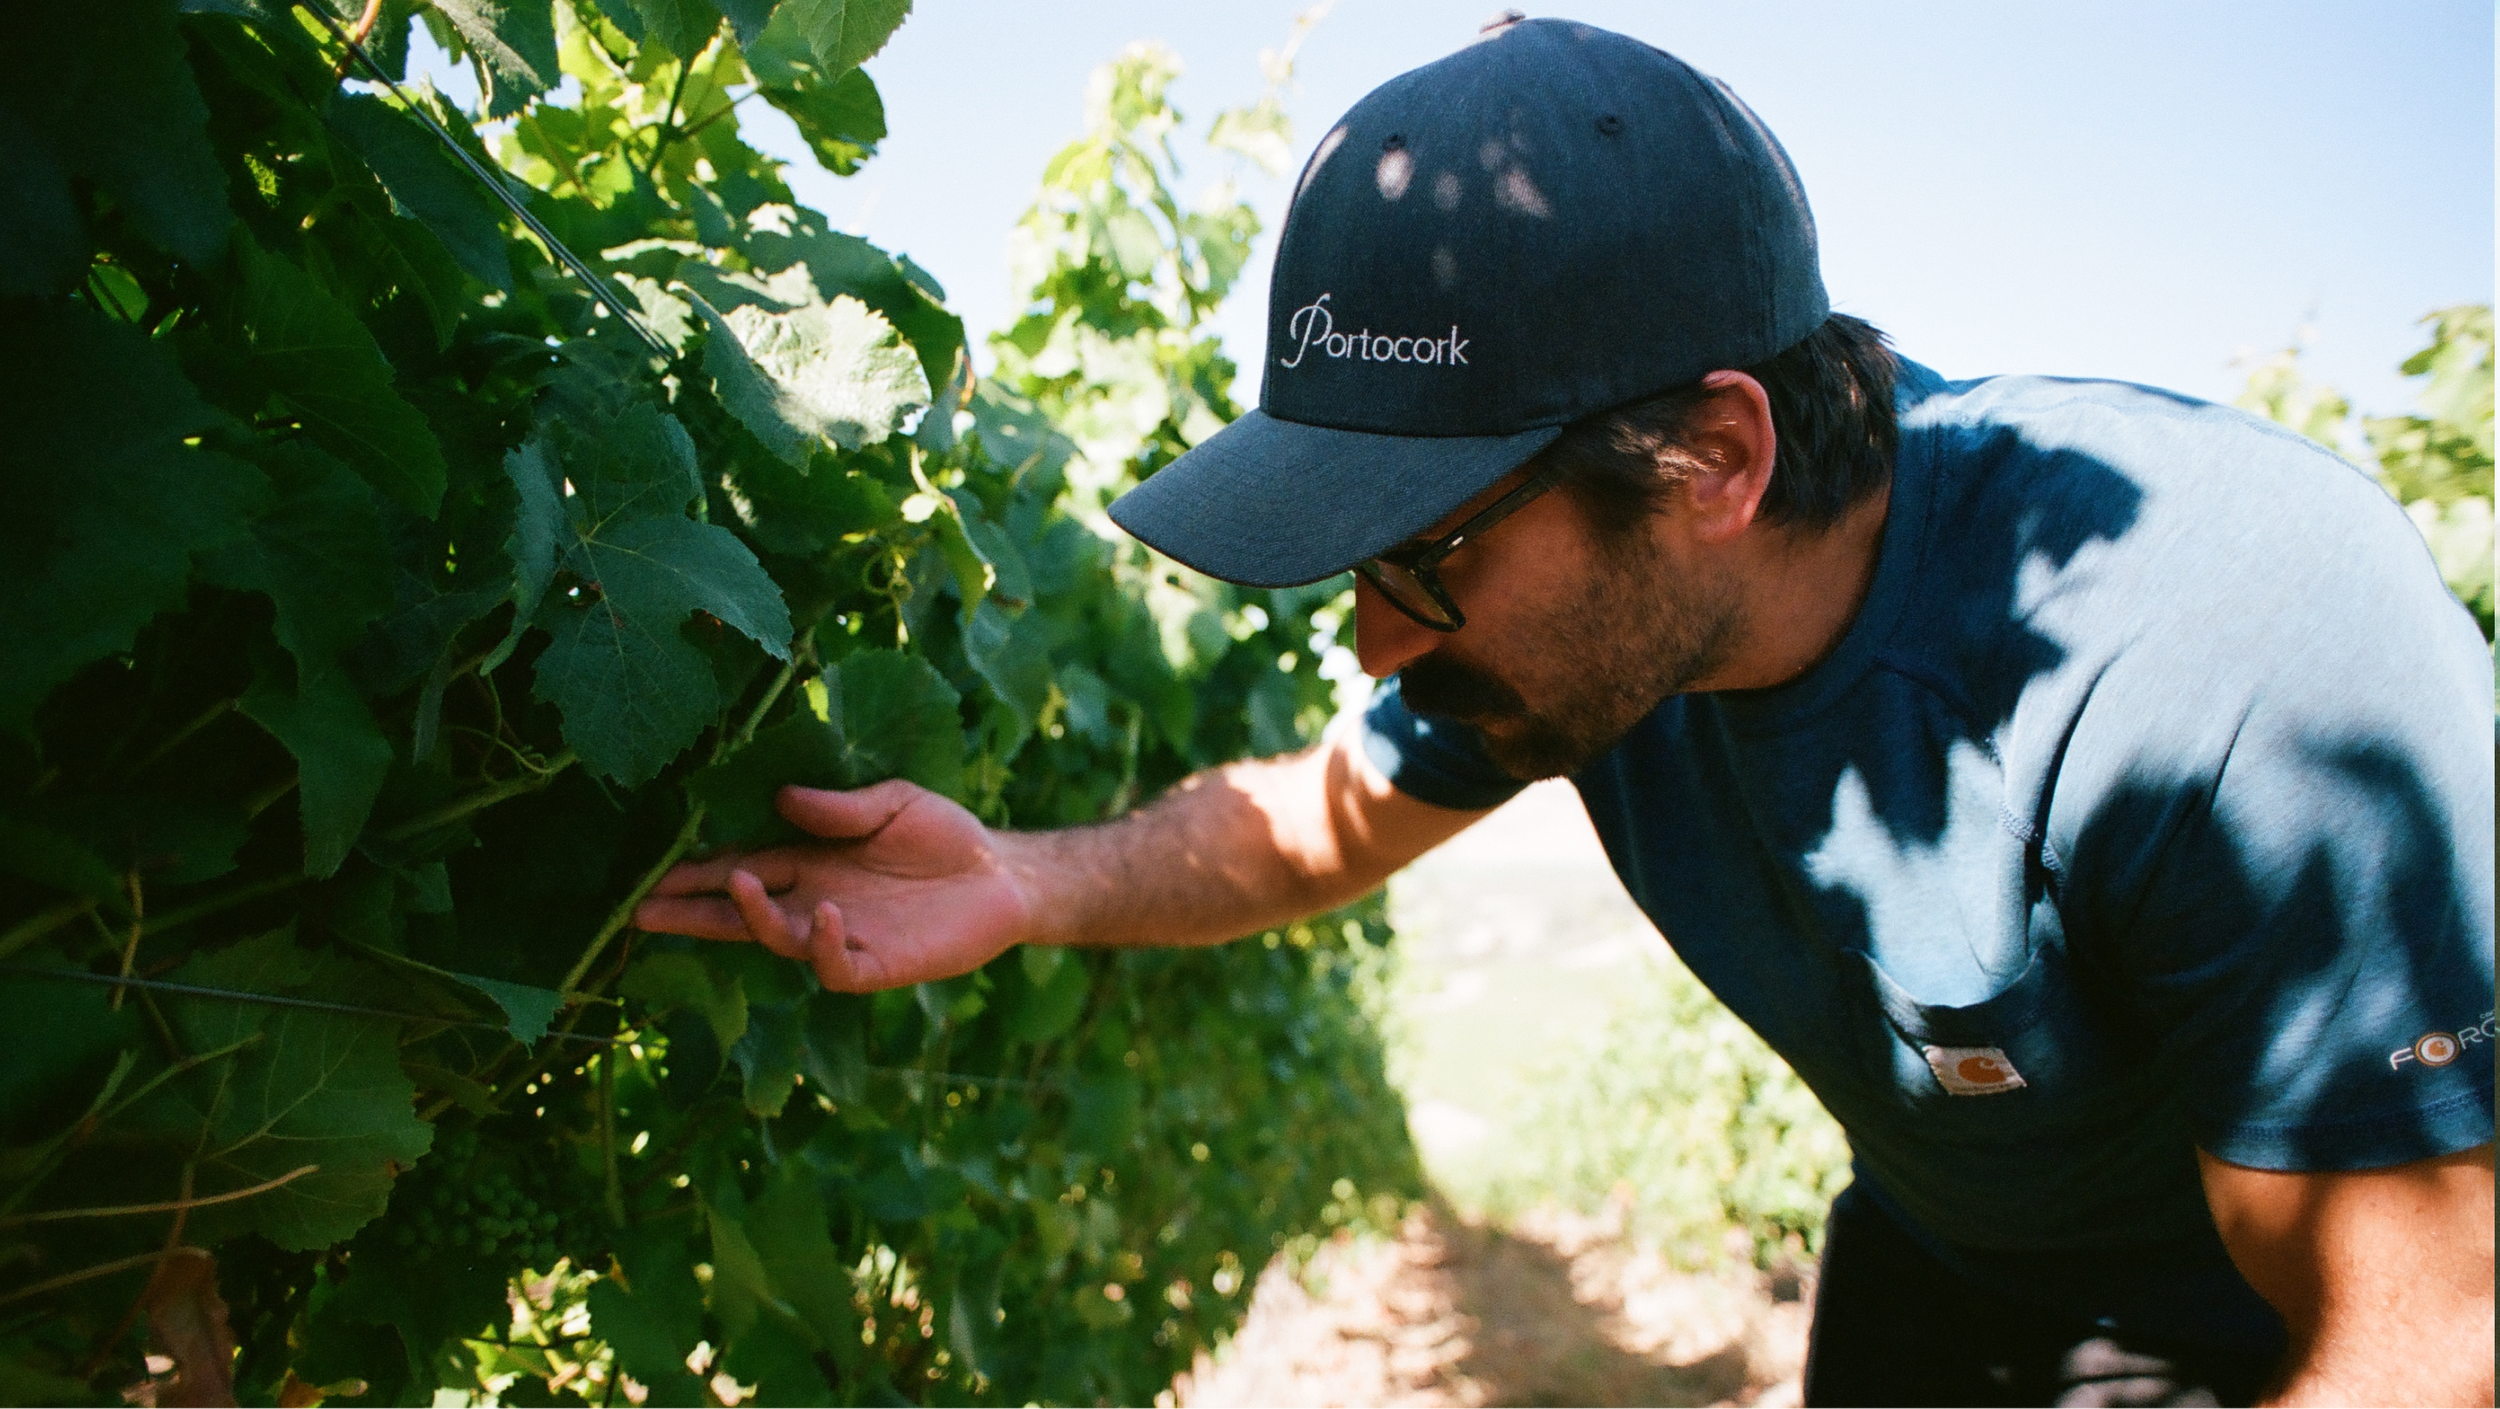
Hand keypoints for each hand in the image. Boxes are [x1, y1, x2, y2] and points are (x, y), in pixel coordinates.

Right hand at [633, 780, 1037, 991]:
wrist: (1005, 873)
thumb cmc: (946, 835)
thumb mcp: (893, 803)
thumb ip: (840, 807)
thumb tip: (780, 799)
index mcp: (810, 862)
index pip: (740, 868)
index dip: (697, 873)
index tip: (652, 875)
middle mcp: (815, 902)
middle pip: (740, 913)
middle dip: (692, 911)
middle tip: (643, 910)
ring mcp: (844, 936)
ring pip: (780, 938)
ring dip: (754, 915)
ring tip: (738, 883)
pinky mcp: (880, 963)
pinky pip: (837, 965)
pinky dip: (825, 944)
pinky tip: (825, 915)